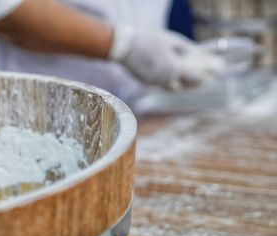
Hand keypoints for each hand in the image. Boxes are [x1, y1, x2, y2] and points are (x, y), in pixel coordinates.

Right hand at [109, 25, 224, 90]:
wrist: (123, 46)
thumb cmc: (148, 40)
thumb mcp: (171, 40)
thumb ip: (187, 50)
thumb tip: (199, 55)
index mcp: (174, 68)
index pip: (198, 74)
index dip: (211, 70)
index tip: (221, 66)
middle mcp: (166, 79)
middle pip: (189, 85)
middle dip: (202, 81)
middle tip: (211, 76)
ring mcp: (156, 83)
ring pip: (177, 88)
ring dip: (188, 84)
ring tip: (198, 79)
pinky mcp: (148, 83)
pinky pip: (166, 85)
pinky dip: (175, 82)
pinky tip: (179, 77)